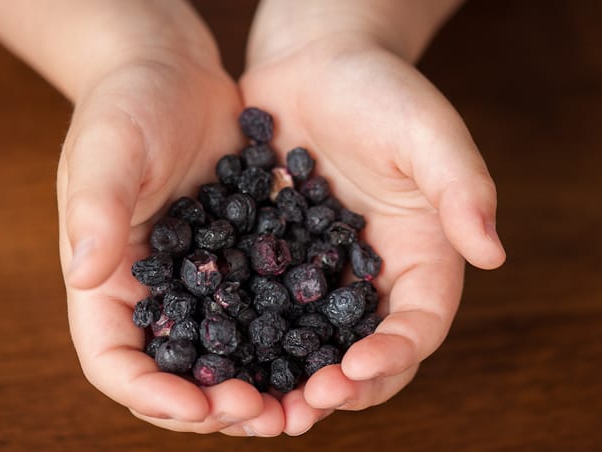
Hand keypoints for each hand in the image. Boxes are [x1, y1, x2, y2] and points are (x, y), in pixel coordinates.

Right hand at [56, 40, 284, 433]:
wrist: (175, 74)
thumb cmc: (125, 105)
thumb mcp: (107, 149)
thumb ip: (96, 209)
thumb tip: (87, 274)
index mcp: (109, 283)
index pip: (115, 362)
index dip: (151, 394)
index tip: (197, 406)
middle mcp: (154, 295)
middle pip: (175, 376)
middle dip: (216, 405)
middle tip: (265, 412)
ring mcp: (201, 284)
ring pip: (226, 358)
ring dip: (260, 387)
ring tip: (300, 402)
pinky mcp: (241, 265)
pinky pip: (263, 316)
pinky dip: (287, 343)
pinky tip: (323, 351)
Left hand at [234, 8, 505, 434]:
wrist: (314, 63)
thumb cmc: (380, 90)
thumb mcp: (428, 134)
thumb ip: (462, 188)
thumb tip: (493, 253)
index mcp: (421, 258)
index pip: (418, 325)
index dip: (394, 355)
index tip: (355, 369)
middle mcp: (372, 276)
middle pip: (364, 351)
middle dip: (339, 387)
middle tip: (301, 409)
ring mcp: (322, 272)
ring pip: (310, 343)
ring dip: (288, 380)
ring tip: (258, 407)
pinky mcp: (277, 258)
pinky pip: (263, 306)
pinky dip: (246, 337)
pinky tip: (218, 355)